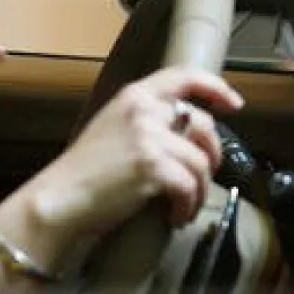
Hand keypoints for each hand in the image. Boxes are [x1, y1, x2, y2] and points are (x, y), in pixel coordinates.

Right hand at [26, 66, 243, 237]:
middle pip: (203, 125)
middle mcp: (144, 110)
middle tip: (202, 178)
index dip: (215, 87)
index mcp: (134, 96)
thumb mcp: (112, 129)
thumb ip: (145, 122)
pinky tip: (173, 216)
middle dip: (211, 156)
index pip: (184, 76)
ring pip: (201, 162)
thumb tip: (185, 136)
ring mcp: (149, 137)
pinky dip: (187, 206)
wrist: (60, 197)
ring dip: (198, 190)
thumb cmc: (84, 172)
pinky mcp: (153, 166)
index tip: (233, 104)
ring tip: (181, 207)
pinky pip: (190, 187)